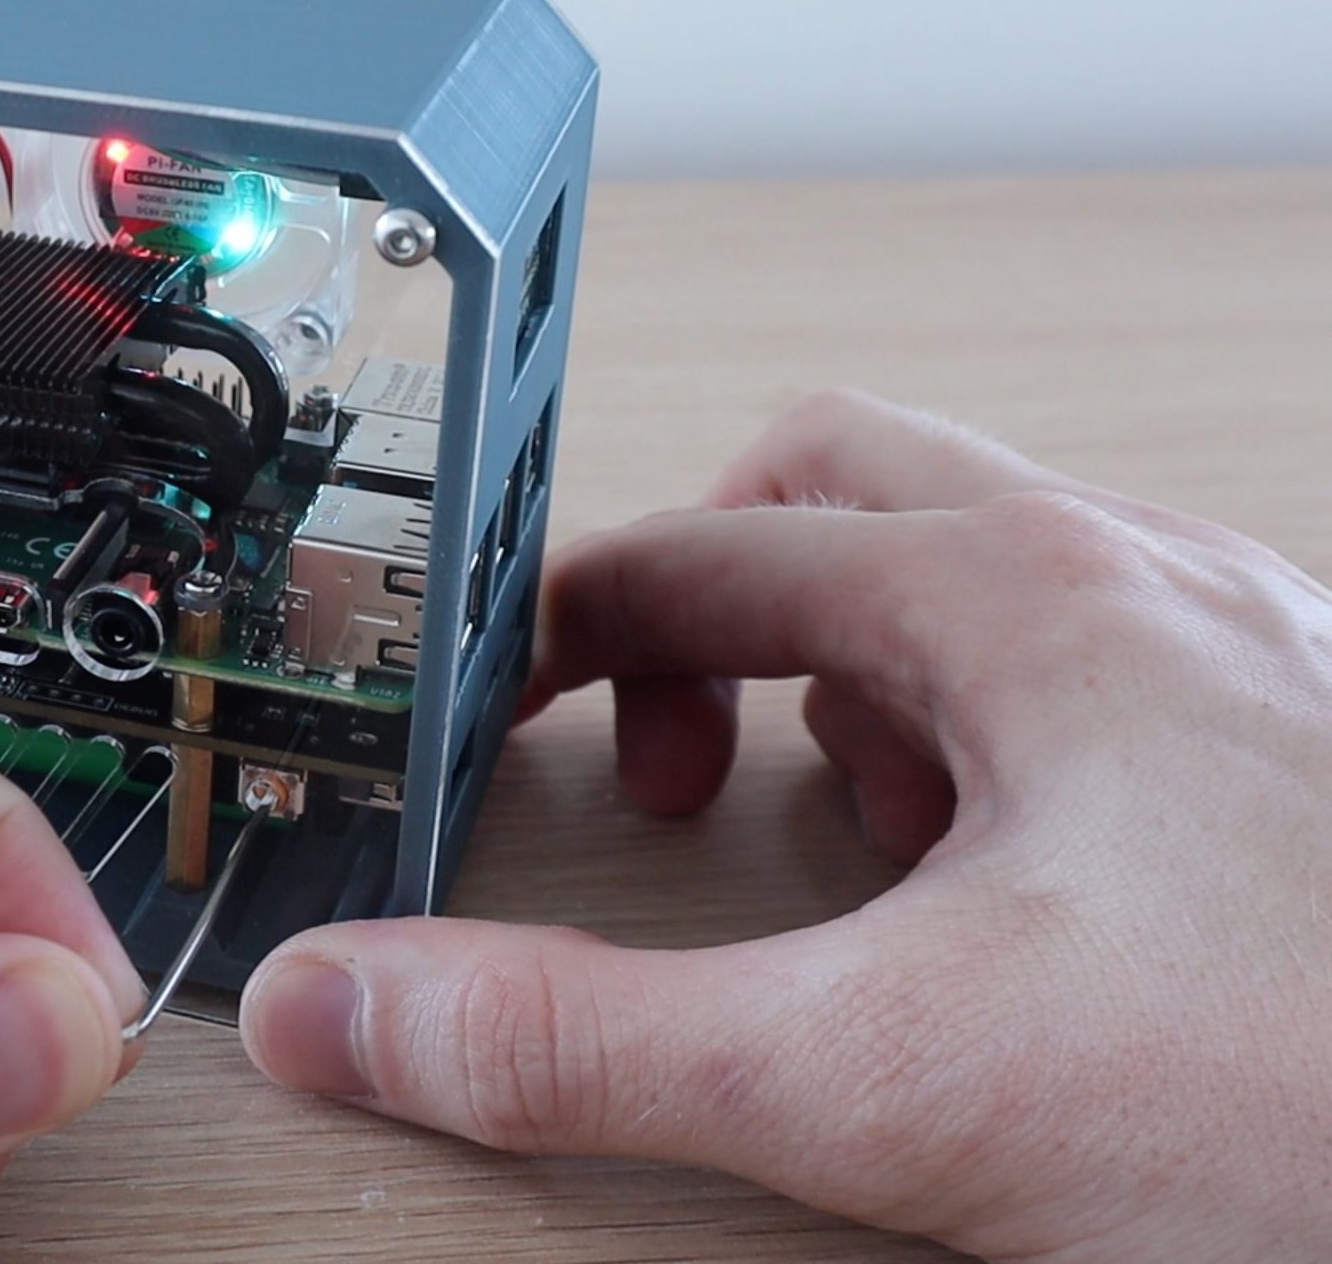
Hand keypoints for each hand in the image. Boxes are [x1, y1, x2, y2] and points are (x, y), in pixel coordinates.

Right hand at [239, 390, 1331, 1260]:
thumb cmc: (1321, 1100)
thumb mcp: (887, 1081)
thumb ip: (583, 1045)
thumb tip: (352, 1011)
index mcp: (1028, 603)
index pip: (706, 542)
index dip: (560, 623)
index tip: (497, 706)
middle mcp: (1150, 587)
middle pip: (850, 487)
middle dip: (719, 605)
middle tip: (663, 748)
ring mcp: (1251, 655)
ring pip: (991, 565)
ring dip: (869, 669)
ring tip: (845, 826)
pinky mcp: (1314, 751)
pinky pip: (1108, 659)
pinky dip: (1005, 734)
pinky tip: (1024, 888)